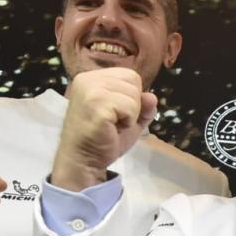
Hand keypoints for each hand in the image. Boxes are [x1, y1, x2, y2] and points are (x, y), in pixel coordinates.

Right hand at [53, 67, 156, 190]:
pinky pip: (130, 106)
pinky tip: (113, 128)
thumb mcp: (129, 118)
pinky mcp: (96, 103)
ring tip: (113, 124)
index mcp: (91, 78)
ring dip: (131, 114)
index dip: (132, 96)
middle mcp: (88, 78)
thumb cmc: (102, 139)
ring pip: (134, 93)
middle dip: (133, 104)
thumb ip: (143, 106)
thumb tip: (152, 97)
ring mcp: (91, 89)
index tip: (117, 113)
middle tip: (115, 120)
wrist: (83, 160)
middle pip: (133, 80)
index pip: (129, 75)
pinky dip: (128, 120)